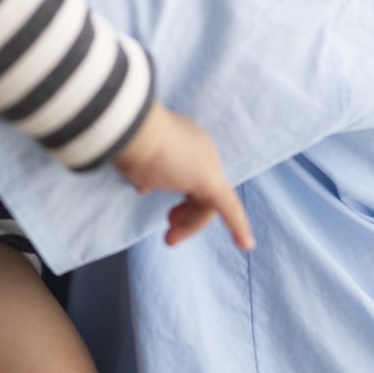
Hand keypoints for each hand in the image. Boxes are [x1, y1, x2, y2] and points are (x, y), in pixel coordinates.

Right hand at [111, 103, 254, 250]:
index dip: (176, 189)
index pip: (188, 173)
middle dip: (186, 211)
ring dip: (191, 224)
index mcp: (185, 141)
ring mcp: (207, 163)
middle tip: (169, 223)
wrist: (131, 127)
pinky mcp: (210, 180)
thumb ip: (145, 173)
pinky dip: (238, 226)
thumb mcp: (136, 161)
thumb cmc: (127, 141)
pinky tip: (245, 244)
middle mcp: (200, 151)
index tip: (155, 200)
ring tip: (170, 238)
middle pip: (200, 190)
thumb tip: (145, 187)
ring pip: (207, 203)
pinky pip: (229, 208)